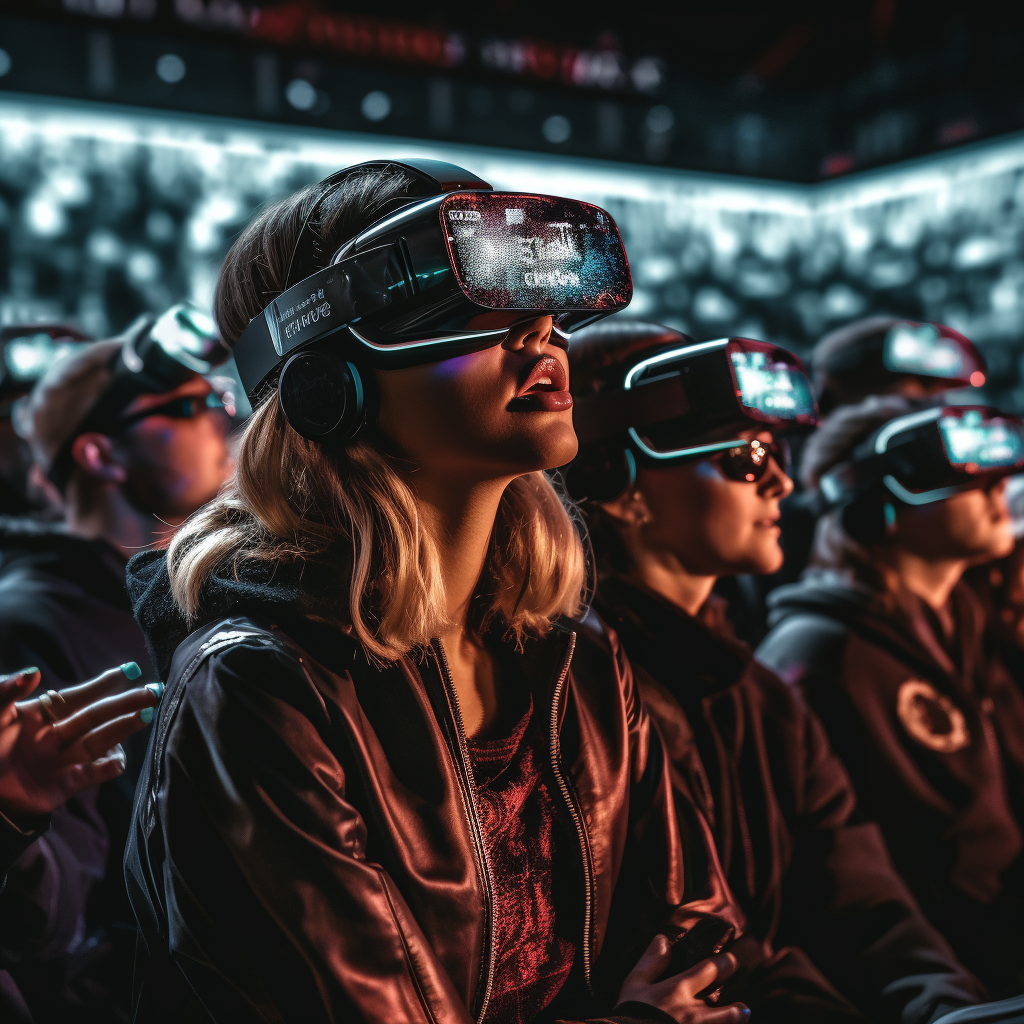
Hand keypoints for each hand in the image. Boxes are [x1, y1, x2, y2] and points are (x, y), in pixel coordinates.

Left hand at [0, 664, 161, 821]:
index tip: (130, 670)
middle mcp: (57, 735)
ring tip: (146, 716)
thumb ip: (6, 692)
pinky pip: (93, 774)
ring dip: (125, 728)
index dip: (103, 683)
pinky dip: (107, 768)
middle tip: (153, 692)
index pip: (78, 695)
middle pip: (97, 716)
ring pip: (100, 740)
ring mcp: (63, 759)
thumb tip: (33, 672)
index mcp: (41, 715)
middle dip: (126, 703)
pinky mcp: (65, 785)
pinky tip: (117, 761)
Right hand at [617, 934, 748, 1023]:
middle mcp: (694, 1014)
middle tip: (743, 1007)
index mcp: (678, 991)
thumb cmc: (628, 1014)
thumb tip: (663, 938)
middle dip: (738, 1008)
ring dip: (734, 1023)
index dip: (724, 964)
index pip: (709, 971)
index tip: (731, 960)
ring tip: (740, 1019)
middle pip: (730, 1012)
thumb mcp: (634, 983)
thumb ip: (651, 961)